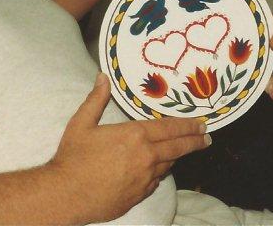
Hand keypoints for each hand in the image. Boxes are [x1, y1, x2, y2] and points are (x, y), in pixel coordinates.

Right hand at [51, 74, 209, 222]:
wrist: (66, 195)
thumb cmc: (73, 157)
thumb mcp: (81, 123)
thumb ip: (96, 99)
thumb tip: (103, 77)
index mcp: (135, 136)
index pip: (170, 129)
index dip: (188, 126)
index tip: (202, 124)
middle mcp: (146, 158)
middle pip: (177, 148)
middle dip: (194, 142)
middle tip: (207, 138)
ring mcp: (144, 179)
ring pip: (167, 166)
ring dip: (176, 157)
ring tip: (183, 151)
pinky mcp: (138, 196)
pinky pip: (155, 182)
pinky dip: (159, 173)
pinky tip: (158, 171)